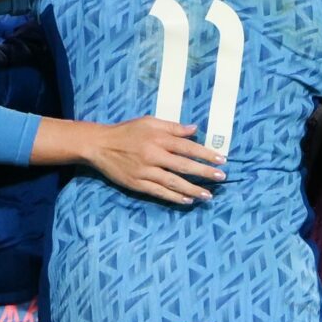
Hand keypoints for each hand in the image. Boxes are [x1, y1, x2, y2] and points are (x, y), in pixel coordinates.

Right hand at [86, 117, 226, 205]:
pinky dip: (174, 197)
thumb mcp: (149, 121)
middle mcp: (153, 154)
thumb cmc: (126, 131)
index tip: (221, 160)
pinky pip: (159, 192)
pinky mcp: (137, 183)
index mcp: (158, 138)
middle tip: (221, 178)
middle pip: (184, 166)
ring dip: (192, 189)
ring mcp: (145, 171)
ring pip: (173, 182)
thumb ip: (172, 126)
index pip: (187, 147)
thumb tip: (194, 129)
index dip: (206, 154)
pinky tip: (187, 200)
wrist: (100, 145)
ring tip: (207, 195)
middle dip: (204, 173)